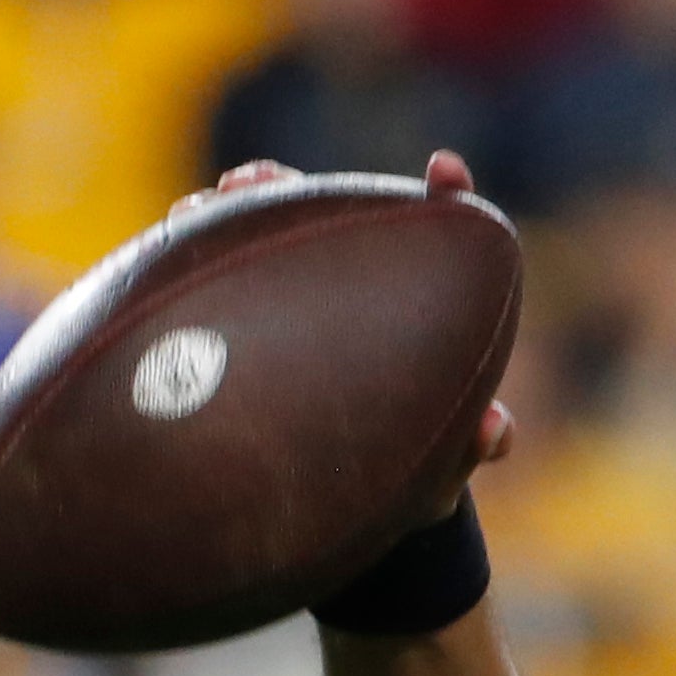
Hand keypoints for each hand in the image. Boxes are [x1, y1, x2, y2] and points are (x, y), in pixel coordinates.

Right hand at [183, 152, 512, 520]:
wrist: (339, 505)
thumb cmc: (399, 469)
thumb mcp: (438, 461)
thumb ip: (467, 443)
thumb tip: (495, 432)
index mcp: (405, 307)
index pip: (428, 236)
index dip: (444, 198)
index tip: (446, 171)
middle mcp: (340, 287)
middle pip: (319, 218)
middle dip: (290, 190)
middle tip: (264, 179)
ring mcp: (279, 298)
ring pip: (256, 237)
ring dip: (237, 209)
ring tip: (221, 195)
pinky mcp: (225, 323)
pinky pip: (206, 278)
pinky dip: (195, 250)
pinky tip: (180, 231)